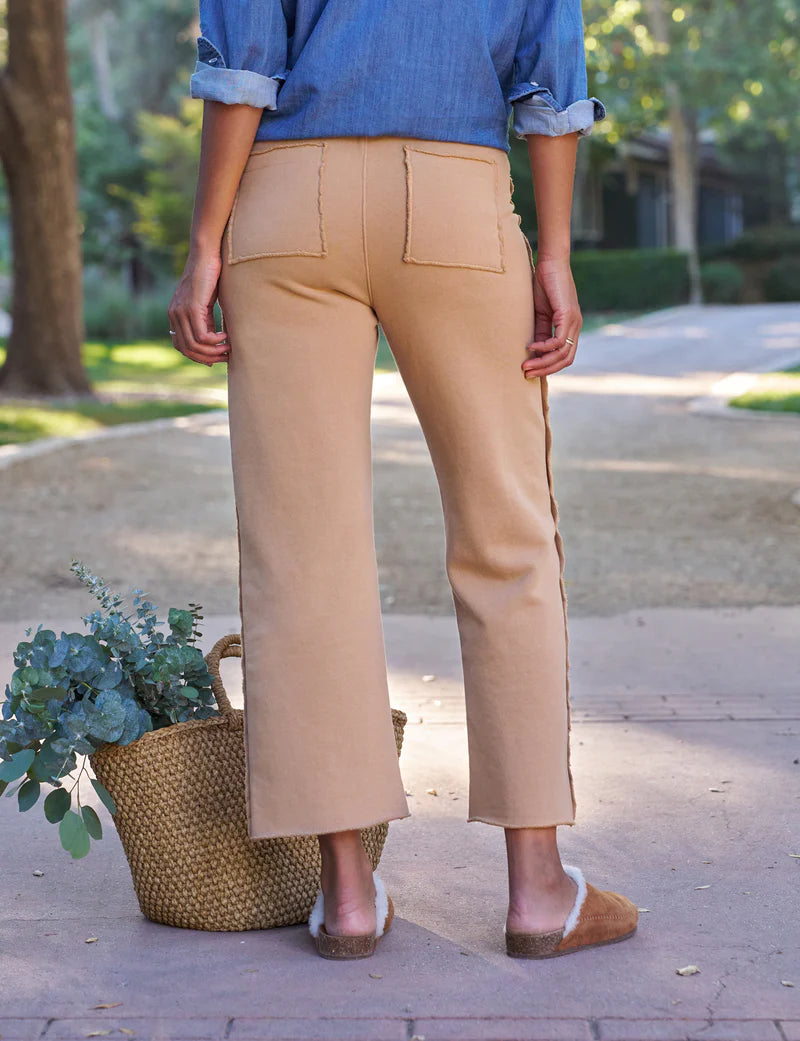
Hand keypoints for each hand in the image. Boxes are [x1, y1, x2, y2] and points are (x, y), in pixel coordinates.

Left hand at [168, 249, 229, 365]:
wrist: (206, 254)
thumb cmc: (209, 276)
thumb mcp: (205, 303)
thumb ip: (205, 320)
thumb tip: (214, 340)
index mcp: (175, 315)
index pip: (181, 346)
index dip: (198, 356)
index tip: (215, 359)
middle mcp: (174, 315)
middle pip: (187, 349)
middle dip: (207, 358)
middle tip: (225, 357)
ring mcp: (181, 311)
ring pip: (195, 345)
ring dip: (214, 351)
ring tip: (228, 348)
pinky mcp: (192, 307)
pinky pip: (202, 335)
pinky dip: (215, 341)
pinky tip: (225, 337)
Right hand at [521, 256, 581, 378]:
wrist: (551, 263)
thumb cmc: (545, 285)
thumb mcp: (541, 314)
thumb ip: (540, 332)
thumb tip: (533, 351)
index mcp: (570, 328)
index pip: (564, 356)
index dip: (548, 367)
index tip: (531, 371)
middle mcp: (576, 327)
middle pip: (565, 360)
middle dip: (545, 370)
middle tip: (527, 374)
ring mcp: (574, 322)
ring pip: (562, 354)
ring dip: (543, 363)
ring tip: (526, 366)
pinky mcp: (568, 316)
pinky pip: (558, 341)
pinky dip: (544, 347)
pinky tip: (531, 347)